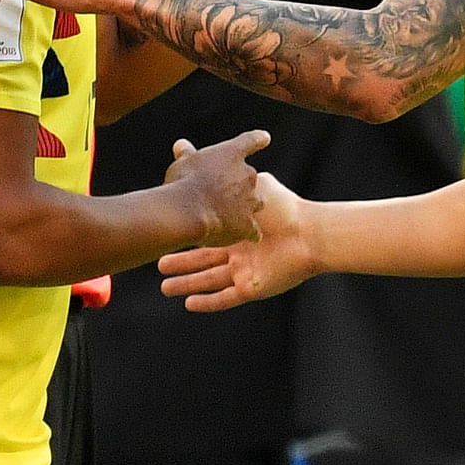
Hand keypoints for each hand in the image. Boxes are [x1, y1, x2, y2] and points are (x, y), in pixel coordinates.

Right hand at [158, 172, 316, 311]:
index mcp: (238, 232)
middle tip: (157, 264)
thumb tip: (221, 160)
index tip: (164, 236)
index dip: (186, 240)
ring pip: (210, 282)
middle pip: (203, 263)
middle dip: (180, 265)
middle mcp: (240, 254)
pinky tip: (189, 304)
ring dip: (188, 284)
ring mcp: (246, 272)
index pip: (206, 238)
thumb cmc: (283, 207)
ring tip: (165, 287)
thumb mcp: (254, 187)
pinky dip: (208, 302)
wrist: (307, 232)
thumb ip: (234, 180)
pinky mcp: (253, 288)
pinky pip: (226, 298)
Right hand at [162, 130, 269, 246]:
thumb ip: (186, 154)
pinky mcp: (248, 225)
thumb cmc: (183, 182)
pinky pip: (253, 230)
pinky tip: (242, 236)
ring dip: (245, 207)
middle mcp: (247, 175)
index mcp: (232, 154)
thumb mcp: (182, 163)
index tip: (265, 138)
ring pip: (255, 203)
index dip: (258, 139)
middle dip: (238, 184)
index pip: (251, 141)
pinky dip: (248, 232)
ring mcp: (251, 201)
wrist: (187, 211)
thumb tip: (181, 144)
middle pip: (250, 177)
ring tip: (230, 214)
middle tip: (219, 192)